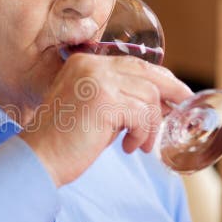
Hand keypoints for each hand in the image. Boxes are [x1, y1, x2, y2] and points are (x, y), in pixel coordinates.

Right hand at [21, 53, 191, 186]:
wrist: (38, 158)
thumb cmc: (64, 140)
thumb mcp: (93, 108)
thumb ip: (119, 97)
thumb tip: (160, 100)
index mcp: (85, 63)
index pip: (134, 64)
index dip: (160, 79)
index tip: (176, 94)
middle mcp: (92, 66)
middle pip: (147, 73)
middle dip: (171, 91)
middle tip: (183, 108)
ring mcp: (98, 81)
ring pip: (149, 97)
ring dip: (151, 125)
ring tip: (138, 144)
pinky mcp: (105, 101)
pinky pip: (143, 116)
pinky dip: (142, 134)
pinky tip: (129, 148)